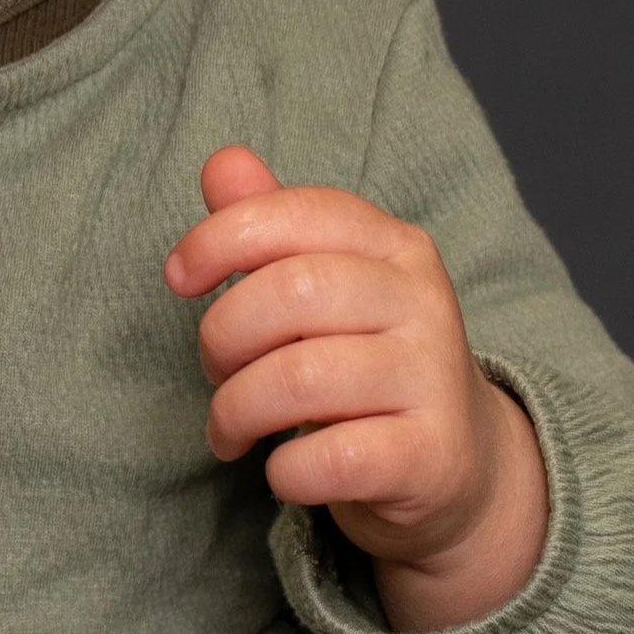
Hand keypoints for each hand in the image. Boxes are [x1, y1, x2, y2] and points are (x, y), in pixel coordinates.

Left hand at [164, 147, 548, 632]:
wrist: (455, 464)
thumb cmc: (363, 360)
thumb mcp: (322, 284)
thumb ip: (270, 224)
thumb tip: (223, 163)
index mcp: (394, 244)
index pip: (297, 213)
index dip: (220, 238)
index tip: (179, 278)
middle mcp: (423, 301)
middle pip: (291, 292)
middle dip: (223, 335)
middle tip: (215, 370)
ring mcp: (434, 379)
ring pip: (301, 379)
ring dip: (238, 410)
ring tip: (230, 429)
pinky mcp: (432, 456)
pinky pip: (331, 459)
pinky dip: (284, 470)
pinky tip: (282, 470)